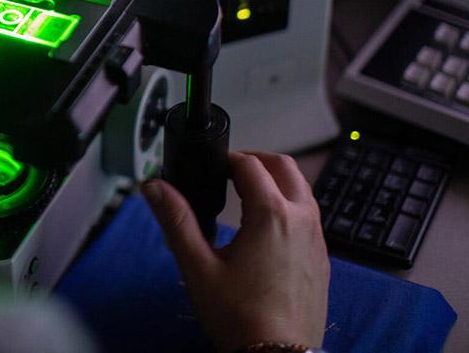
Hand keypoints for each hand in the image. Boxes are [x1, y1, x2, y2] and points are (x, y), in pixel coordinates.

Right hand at [142, 151, 329, 351]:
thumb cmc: (239, 317)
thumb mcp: (197, 266)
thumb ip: (176, 220)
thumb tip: (155, 187)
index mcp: (271, 214)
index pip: (250, 165)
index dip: (227, 159)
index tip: (210, 166)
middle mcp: (301, 220)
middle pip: (284, 168)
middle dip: (256, 161)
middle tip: (230, 170)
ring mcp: (317, 240)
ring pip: (302, 191)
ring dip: (276, 182)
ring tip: (246, 195)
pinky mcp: (321, 260)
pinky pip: (310, 218)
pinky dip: (289, 207)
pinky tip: (266, 230)